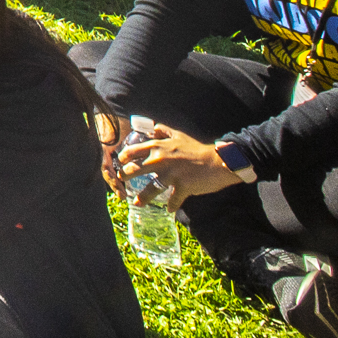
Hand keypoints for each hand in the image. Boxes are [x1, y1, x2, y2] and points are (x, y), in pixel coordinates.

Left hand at [117, 123, 250, 202]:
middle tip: (121, 180)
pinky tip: (168, 210)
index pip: (132, 152)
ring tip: (136, 203)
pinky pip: (173, 200)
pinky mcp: (182, 187)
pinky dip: (171, 206)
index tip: (120, 163)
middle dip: (125, 176)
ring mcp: (171, 175)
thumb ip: (163, 131)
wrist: (218, 161)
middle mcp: (161, 161)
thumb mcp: (178, 135)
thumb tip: (153, 128)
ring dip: (142, 198)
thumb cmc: (197, 148)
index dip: (123, 158)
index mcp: (158, 147)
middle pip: (135, 170)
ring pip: (150, 189)